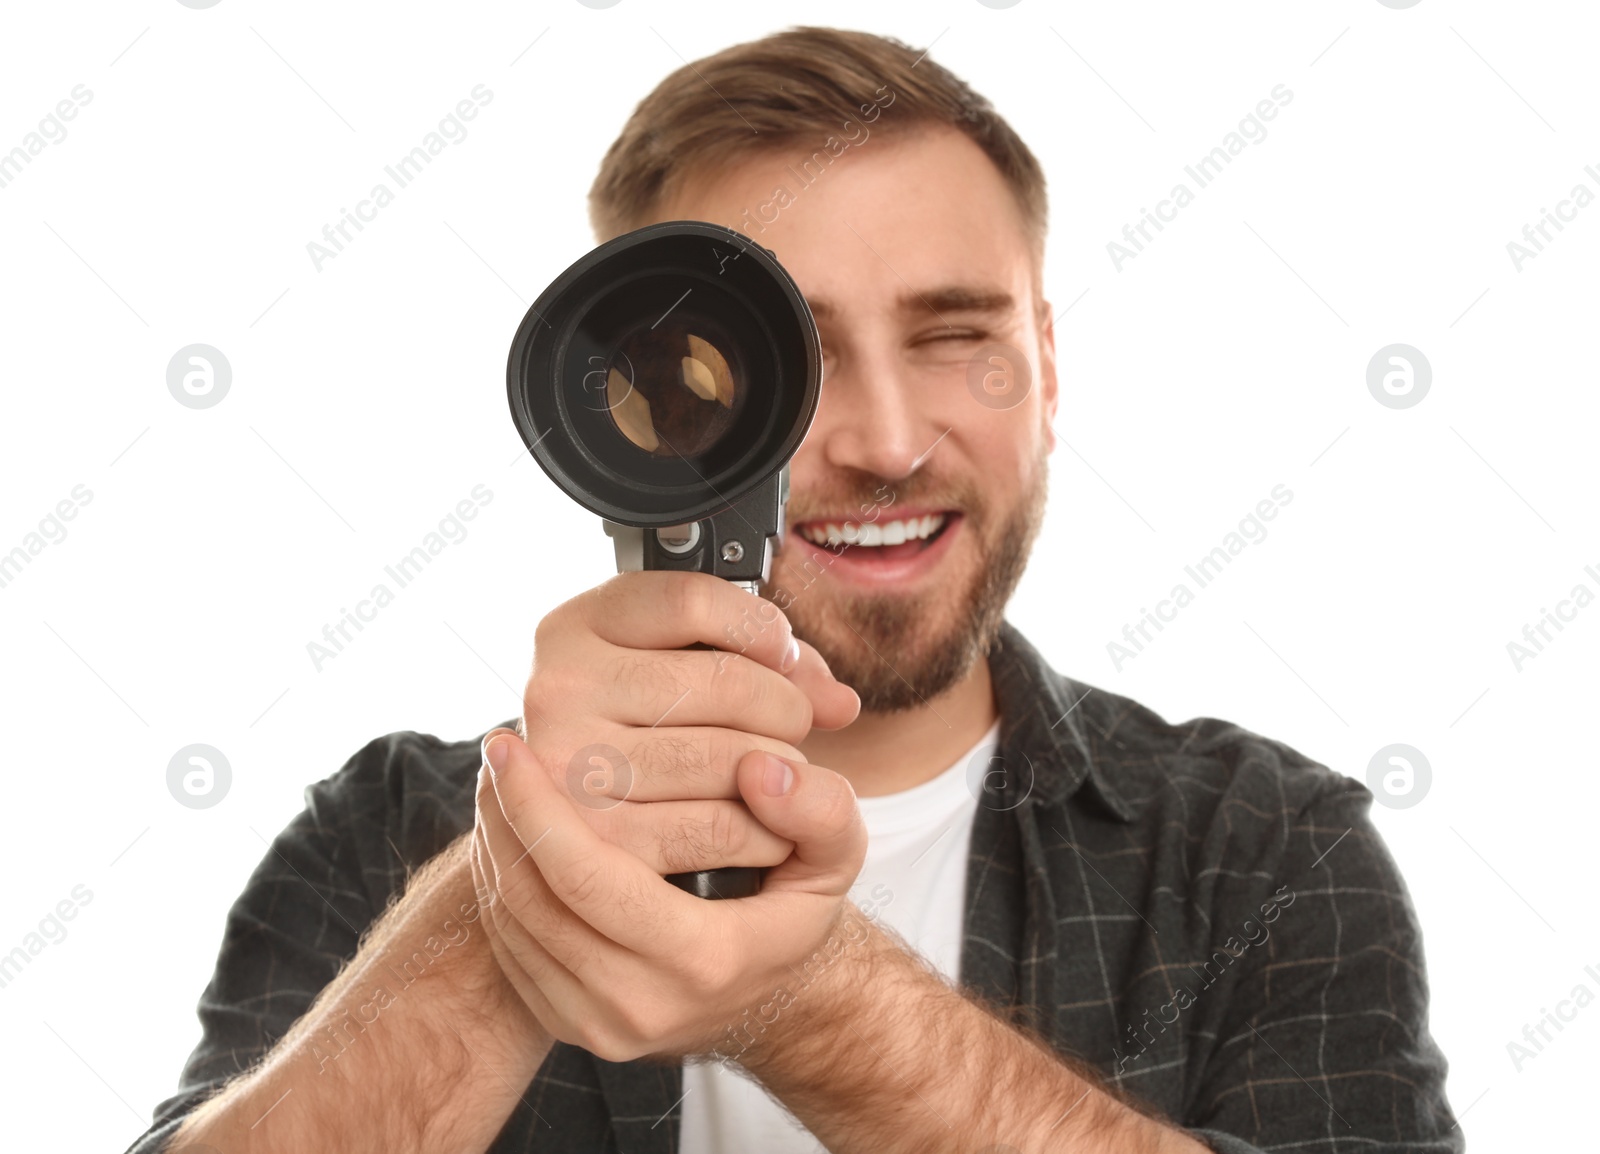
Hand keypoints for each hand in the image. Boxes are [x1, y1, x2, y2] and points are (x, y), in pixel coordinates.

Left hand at [470, 726, 867, 1062]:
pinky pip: (509, 947)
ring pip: (511, 924)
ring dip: (493, 843)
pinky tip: (510, 827)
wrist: (771, 994)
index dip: (538, 807)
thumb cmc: (798, 906)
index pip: (588, 880)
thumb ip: (820, 810)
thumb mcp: (836, 858)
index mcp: (703, 962)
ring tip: (497, 778)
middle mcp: (640, 1007)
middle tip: (496, 749)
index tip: (510, 745)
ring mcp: (596, 1026)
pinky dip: (498, 881)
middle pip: (533, 902)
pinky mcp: (566, 1025)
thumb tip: (762, 767)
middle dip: (503, 816)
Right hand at [514, 570, 858, 878]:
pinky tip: (763, 826)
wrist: (578, 853)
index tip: (780, 653)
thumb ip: (771, 669)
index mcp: (576, 627)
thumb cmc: (646, 740)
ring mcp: (566, 767)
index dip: (760, 625)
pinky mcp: (592, 843)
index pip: (692, 600)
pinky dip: (764, 832)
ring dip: (781, 772)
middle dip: (787, 709)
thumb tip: (840, 703)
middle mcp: (557, 690)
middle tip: (789, 729)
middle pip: (728, 683)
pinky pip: (717, 827)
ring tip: (777, 777)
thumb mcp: (686, 673)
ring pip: (728, 758)